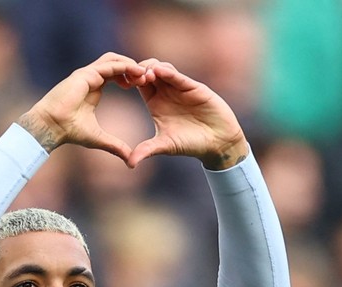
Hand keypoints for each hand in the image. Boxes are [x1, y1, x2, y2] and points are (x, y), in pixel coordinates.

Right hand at [17, 53, 153, 160]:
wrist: (51, 126)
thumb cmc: (69, 131)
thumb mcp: (98, 138)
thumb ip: (115, 145)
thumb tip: (129, 158)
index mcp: (93, 88)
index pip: (114, 75)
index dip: (129, 77)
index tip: (141, 86)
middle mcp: (90, 78)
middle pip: (115, 63)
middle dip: (132, 68)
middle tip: (146, 78)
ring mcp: (87, 74)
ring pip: (113, 60)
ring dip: (130, 64)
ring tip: (143, 74)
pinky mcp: (85, 74)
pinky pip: (109, 65)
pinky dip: (123, 66)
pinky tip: (135, 73)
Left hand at [128, 60, 248, 169]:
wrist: (217, 142)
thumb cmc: (191, 144)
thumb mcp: (165, 146)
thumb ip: (147, 150)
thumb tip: (130, 164)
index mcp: (155, 103)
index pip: (139, 84)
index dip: (131, 80)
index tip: (124, 83)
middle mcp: (166, 93)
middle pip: (148, 71)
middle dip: (139, 69)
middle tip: (133, 76)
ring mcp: (179, 88)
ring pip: (163, 68)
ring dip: (152, 68)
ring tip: (146, 75)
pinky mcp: (193, 87)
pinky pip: (178, 76)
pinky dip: (168, 72)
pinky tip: (159, 71)